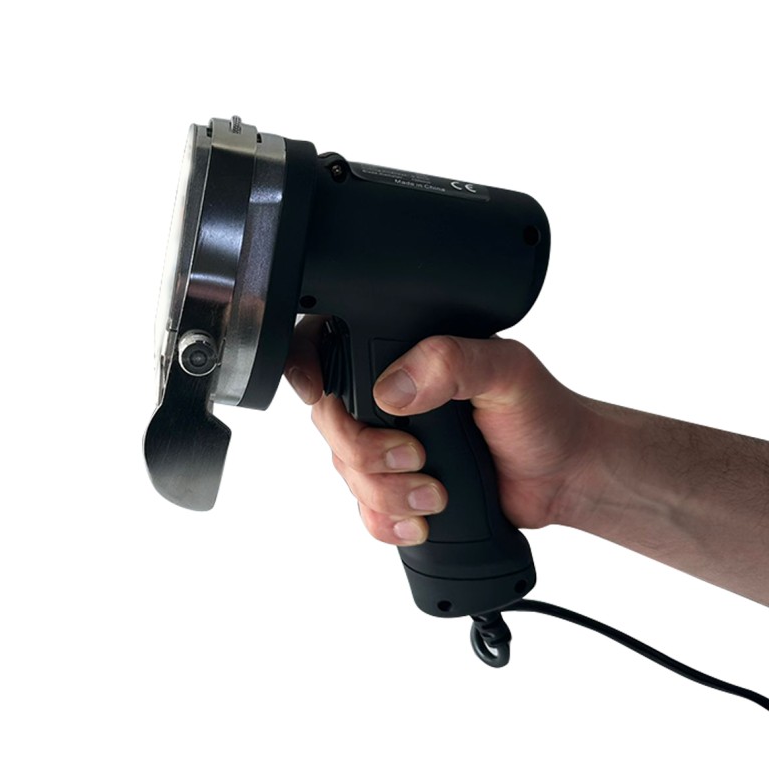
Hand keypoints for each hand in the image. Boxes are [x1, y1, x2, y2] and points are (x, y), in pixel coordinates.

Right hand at [284, 316, 598, 546]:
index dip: (309, 371)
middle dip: (365, 453)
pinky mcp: (397, 489)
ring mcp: (389, 446)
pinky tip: (420, 522)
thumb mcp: (506, 371)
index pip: (329, 350)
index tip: (321, 395)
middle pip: (331, 424)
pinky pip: (364, 510)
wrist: (562, 476)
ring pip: (346, 472)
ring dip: (386, 494)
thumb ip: (451, 363)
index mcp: (406, 357)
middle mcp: (388, 400)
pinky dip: (386, 522)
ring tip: (437, 494)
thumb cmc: (541, 414)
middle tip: (416, 458)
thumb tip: (392, 391)